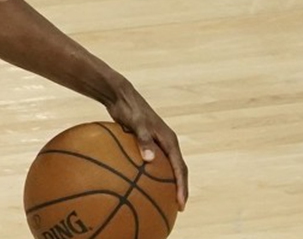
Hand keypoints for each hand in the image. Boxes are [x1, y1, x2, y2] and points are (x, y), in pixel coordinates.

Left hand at [105, 83, 188, 209]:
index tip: (181, 203)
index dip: (182, 187)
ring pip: (165, 167)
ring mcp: (156, 143)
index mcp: (170, 141)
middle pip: (177, 170)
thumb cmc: (129, 108)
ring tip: (161, 200)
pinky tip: (137, 184)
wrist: (119, 96)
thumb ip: (143, 140)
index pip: (180, 168)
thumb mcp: (136, 123)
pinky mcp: (145, 142)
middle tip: (177, 206)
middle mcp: (166, 143)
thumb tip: (149, 160)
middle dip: (179, 188)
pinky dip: (149, 174)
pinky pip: (150, 162)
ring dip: (166, 183)